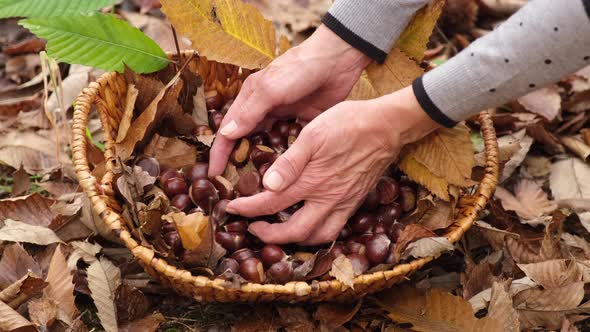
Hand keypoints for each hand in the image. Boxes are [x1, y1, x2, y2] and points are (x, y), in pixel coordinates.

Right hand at [208, 25, 371, 175]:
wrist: (337, 61)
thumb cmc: (299, 69)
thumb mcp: (270, 89)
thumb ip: (250, 111)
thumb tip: (227, 134)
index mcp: (250, 100)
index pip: (228, 131)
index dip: (219, 153)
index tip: (214, 174)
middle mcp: (263, 111)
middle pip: (245, 142)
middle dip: (238, 163)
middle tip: (235, 188)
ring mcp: (283, 119)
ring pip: (266, 147)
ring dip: (262, 164)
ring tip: (260, 188)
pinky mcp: (301, 124)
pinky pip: (289, 146)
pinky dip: (285, 159)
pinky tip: (286, 175)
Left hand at [226, 86, 440, 244]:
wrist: (387, 126)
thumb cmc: (348, 123)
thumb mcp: (313, 133)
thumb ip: (290, 162)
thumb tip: (268, 185)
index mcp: (312, 181)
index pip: (272, 203)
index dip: (248, 209)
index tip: (232, 207)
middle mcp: (328, 199)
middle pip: (295, 231)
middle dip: (270, 235)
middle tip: (253, 227)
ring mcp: (344, 203)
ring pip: (317, 236)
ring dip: (295, 240)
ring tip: (279, 231)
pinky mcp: (355, 201)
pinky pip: (334, 229)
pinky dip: (317, 233)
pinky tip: (309, 223)